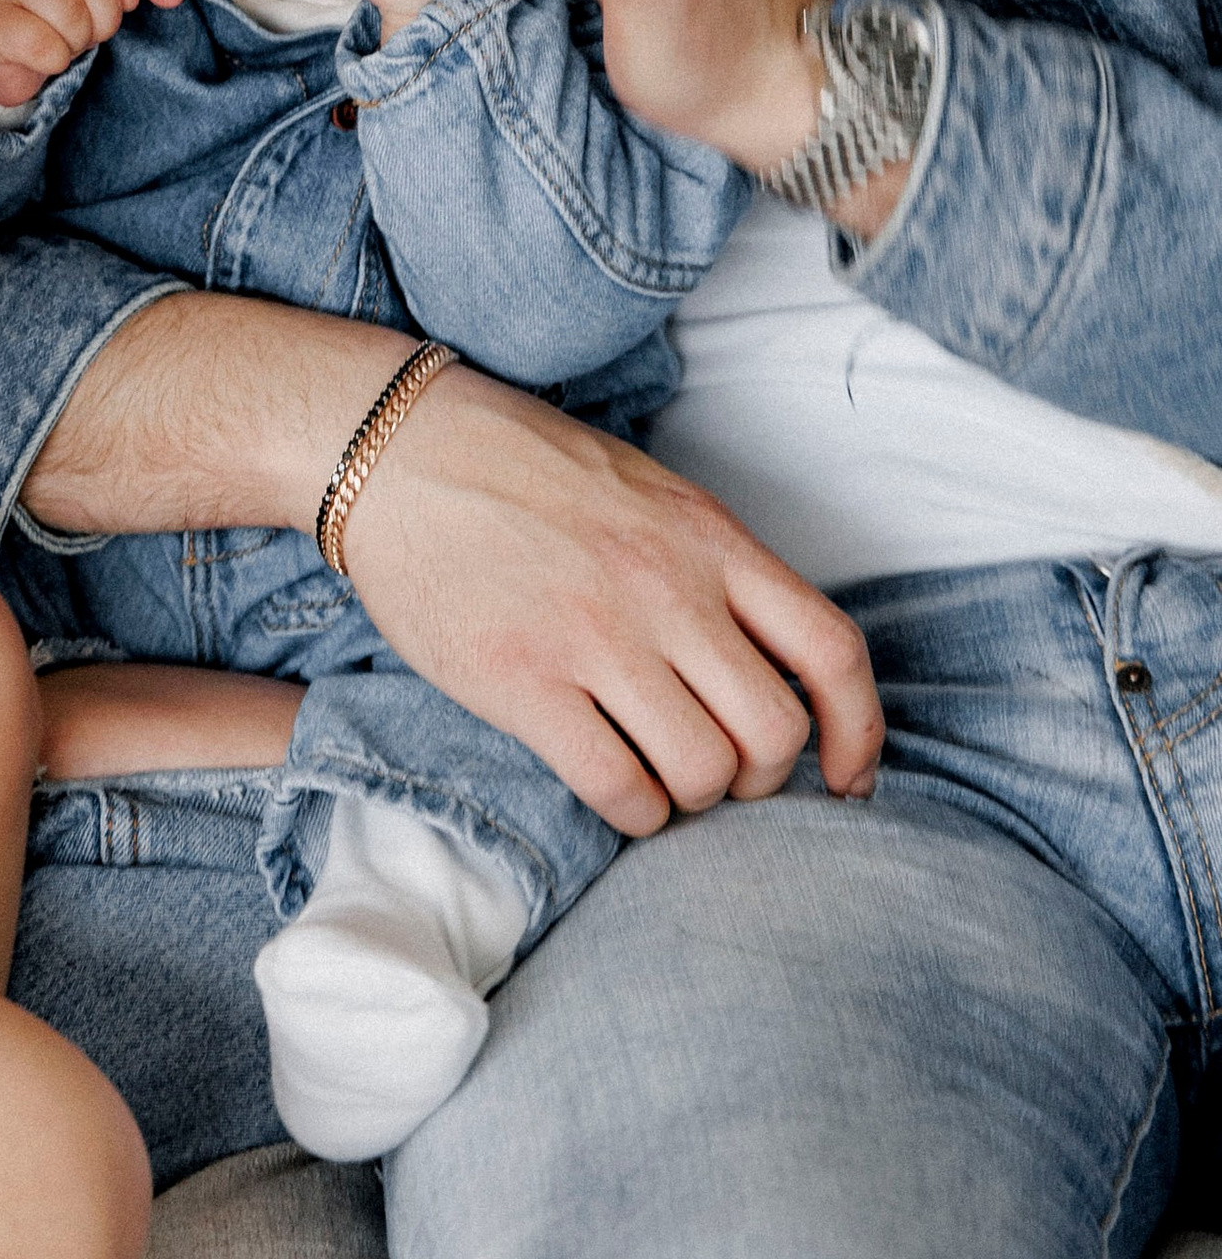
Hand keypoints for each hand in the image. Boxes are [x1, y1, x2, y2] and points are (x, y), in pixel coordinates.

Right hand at [337, 356, 883, 829]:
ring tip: (660, 777)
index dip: (861, 732)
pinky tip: (614, 789)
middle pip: (774, 731)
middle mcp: (665, 587)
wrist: (396, 446)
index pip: (831, 650)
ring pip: (702, 771)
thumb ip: (710, 569)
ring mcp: (594, 635)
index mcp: (707, 536)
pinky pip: (617, 787)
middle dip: (760, 777)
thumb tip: (766, 668)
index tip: (849, 776)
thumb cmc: (521, 470)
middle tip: (720, 771)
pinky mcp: (522, 679)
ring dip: (692, 797)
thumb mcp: (646, 493)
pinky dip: (633, 812)